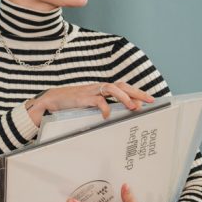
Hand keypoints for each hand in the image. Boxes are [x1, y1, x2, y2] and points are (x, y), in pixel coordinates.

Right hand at [26, 82, 153, 125]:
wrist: (52, 100)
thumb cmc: (71, 103)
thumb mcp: (89, 104)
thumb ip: (101, 106)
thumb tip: (116, 115)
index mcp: (101, 89)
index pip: (123, 87)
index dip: (136, 92)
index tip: (149, 99)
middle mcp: (99, 87)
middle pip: (122, 86)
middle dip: (137, 93)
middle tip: (150, 101)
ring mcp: (91, 91)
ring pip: (112, 89)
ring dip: (124, 97)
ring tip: (132, 107)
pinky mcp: (83, 97)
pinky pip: (98, 100)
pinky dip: (104, 108)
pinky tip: (107, 115)